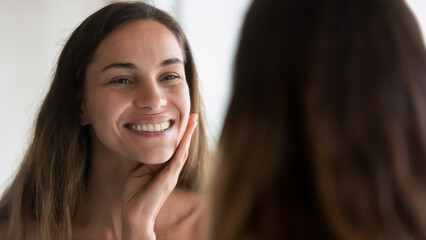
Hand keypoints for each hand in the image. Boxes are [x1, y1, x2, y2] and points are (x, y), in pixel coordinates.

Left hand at [121, 114, 197, 239]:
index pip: (174, 148)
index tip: (184, 120)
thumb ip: (148, 162)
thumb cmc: (135, 196)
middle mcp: (172, 171)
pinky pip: (177, 160)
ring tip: (192, 121)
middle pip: (182, 147)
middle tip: (193, 115)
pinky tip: (185, 138)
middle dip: (188, 131)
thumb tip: (150, 148)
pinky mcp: (168, 179)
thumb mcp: (140, 172)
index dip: (179, 134)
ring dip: (188, 136)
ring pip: (182, 151)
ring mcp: (172, 175)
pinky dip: (182, 148)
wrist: (135, 216)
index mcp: (165, 169)